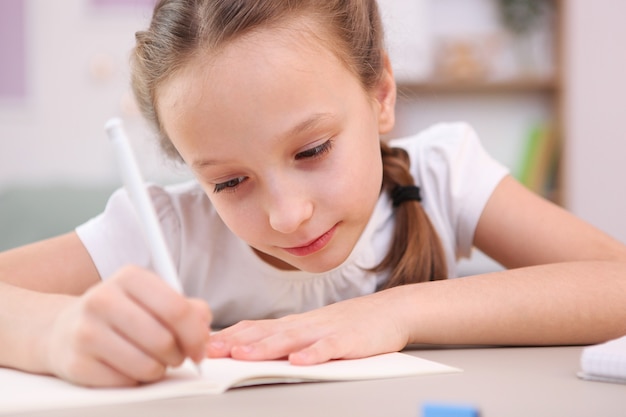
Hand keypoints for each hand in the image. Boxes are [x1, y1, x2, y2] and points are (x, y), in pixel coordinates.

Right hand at [39, 265, 210, 386]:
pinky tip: (126, 366)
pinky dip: (134, 380)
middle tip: (175, 355)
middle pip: (164, 341)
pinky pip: (125, 383)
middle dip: (178, 355)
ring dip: (158, 369)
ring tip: (151, 360)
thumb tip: (203, 327)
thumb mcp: (153, 298)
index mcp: (129, 277)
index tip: (200, 348)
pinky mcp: (76, 362)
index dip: (196, 335)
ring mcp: (86, 331)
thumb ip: (187, 308)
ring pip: (147, 366)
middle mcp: (103, 299)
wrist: (64, 329)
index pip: (177, 309)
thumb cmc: (120, 313)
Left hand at [207, 289, 408, 364]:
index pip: (257, 327)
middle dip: (237, 342)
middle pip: (267, 332)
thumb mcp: (313, 328)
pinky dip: (314, 354)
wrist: (390, 310)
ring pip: (293, 339)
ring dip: (266, 347)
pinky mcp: (350, 341)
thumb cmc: (350, 322)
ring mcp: (327, 331)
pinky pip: (330, 348)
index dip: (231, 336)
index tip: (205, 344)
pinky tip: (299, 361)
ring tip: (243, 355)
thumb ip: (286, 337)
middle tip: (211, 350)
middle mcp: (306, 325)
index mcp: (296, 324)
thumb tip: (252, 346)